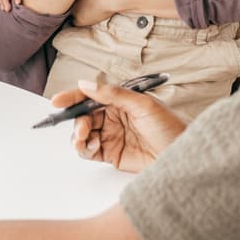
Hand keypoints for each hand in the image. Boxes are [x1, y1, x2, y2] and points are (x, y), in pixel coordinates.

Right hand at [50, 80, 185, 172]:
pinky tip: (92, 147)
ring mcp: (111, 136)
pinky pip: (88, 151)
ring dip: (78, 136)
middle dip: (76, 122)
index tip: (56, 101)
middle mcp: (113, 117)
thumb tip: (86, 84)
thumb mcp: (142, 104)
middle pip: (83, 116)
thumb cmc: (170, 127)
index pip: (90, 96)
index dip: (72, 98)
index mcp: (119, 101)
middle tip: (81, 128)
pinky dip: (84, 149)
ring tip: (85, 139)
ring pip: (82, 134)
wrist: (182, 156)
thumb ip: (112, 94)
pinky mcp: (111, 154)